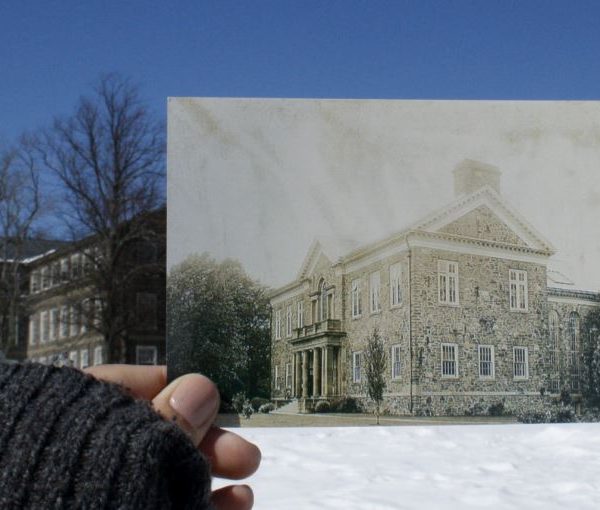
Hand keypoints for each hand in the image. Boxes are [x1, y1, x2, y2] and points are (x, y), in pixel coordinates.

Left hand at [85, 364, 259, 509]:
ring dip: (212, 474)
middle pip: (156, 433)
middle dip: (207, 440)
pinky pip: (172, 500)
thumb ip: (162, 424)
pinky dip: (206, 503)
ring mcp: (110, 488)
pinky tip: (236, 505)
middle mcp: (88, 455)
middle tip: (242, 454)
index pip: (127, 389)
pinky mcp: (134, 508)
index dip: (177, 388)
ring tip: (245, 482)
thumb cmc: (72, 495)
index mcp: (71, 421)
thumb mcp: (122, 456)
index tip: (217, 397)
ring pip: (168, 474)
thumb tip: (201, 387)